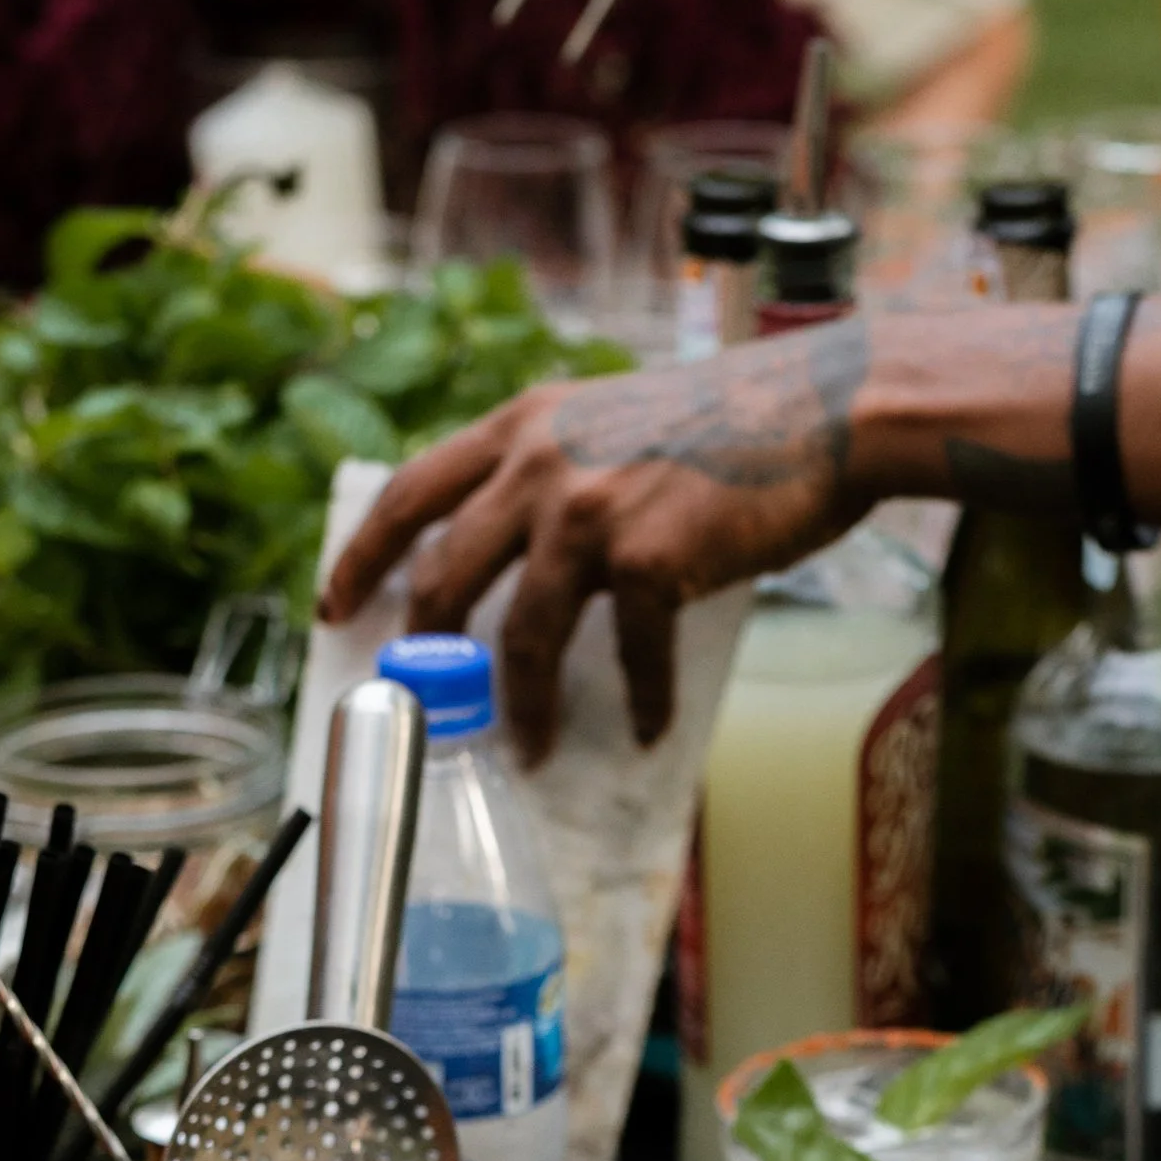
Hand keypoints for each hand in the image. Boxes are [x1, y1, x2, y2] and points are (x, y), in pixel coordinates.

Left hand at [318, 326, 876, 760]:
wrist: (825, 411)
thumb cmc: (737, 423)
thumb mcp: (614, 419)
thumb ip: (560, 467)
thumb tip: (527, 559)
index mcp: (524, 424)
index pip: (408, 491)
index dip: (361, 555)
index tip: (335, 604)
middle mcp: (540, 462)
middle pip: (442, 574)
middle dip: (423, 652)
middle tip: (422, 703)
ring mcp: (589, 510)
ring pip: (520, 633)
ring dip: (523, 707)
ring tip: (531, 749)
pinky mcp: (648, 557)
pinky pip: (627, 655)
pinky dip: (641, 703)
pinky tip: (648, 729)